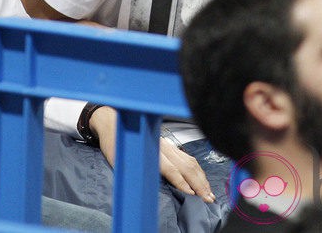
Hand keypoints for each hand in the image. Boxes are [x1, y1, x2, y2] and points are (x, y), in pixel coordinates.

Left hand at [89, 106, 214, 201]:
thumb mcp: (120, 161)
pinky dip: (197, 170)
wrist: (113, 123)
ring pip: (190, 162)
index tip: (192, 195)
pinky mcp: (170, 145)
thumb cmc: (114, 144)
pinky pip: (188, 158)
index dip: (182, 183)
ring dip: (201, 179)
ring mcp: (167, 145)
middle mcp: (162, 147)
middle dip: (198, 184)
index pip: (170, 169)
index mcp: (150, 151)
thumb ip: (135, 173)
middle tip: (208, 199)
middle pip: (185, 166)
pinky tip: (202, 179)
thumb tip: (146, 189)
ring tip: (209, 192)